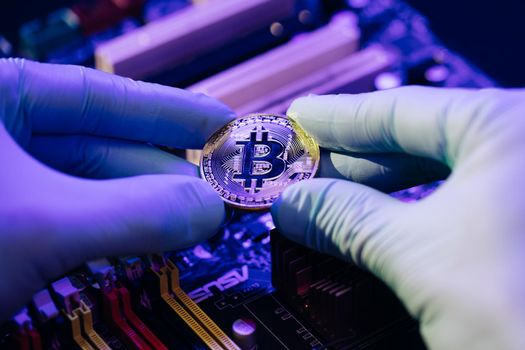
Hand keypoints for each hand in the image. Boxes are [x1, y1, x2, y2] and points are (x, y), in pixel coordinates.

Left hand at [0, 59, 234, 320]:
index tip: (222, 124)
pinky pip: (74, 226)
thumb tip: (209, 208)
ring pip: (91, 192)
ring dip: (144, 211)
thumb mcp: (37, 225)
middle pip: (102, 148)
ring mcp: (3, 189)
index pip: (98, 95)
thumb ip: (134, 212)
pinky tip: (148, 245)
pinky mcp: (7, 233)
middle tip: (220, 193)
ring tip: (193, 224)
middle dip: (164, 173)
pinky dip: (114, 238)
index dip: (169, 111)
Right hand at [272, 87, 524, 348]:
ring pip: (436, 180)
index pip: (403, 109)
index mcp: (513, 129)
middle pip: (418, 142)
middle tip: (298, 169)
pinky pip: (453, 212)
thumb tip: (295, 204)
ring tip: (323, 200)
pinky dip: (406, 220)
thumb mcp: (424, 262)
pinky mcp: (522, 234)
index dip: (339, 118)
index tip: (298, 119)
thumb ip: (350, 221)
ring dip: (374, 194)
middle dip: (350, 162)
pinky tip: (373, 230)